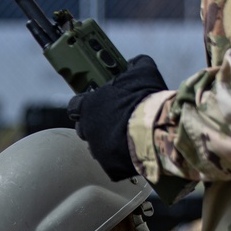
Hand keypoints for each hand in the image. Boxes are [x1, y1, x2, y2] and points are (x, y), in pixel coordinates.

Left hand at [68, 54, 167, 180]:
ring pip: (97, 147)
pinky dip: (119, 159)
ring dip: (107, 142)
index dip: (84, 106)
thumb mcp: (143, 72)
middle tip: (113, 121)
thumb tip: (134, 62)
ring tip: (125, 138)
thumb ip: (135, 65)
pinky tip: (132, 152)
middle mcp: (87, 129)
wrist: (155, 131)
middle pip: (83, 128)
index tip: (94, 105)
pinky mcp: (109, 167)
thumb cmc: (144, 100)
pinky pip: (111, 163)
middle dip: (95, 125)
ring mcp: (97, 150)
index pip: (75, 106)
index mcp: (87, 107)